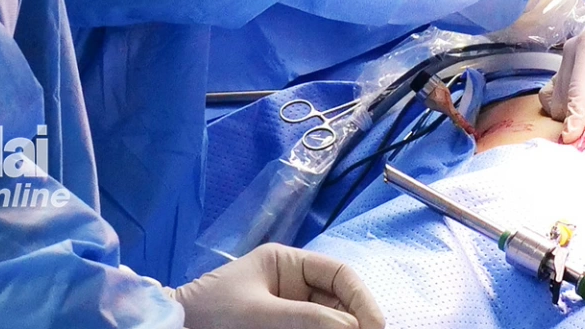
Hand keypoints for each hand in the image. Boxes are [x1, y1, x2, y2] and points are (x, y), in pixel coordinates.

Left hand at [171, 244, 384, 328]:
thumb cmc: (210, 313)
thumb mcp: (258, 314)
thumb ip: (306, 318)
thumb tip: (351, 327)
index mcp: (287, 263)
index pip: (339, 274)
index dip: (362, 298)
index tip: (374, 326)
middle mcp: (292, 284)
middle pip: (338, 301)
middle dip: (355, 320)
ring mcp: (286, 310)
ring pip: (327, 321)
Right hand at [539, 26, 584, 143]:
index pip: (575, 94)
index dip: (575, 121)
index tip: (576, 142)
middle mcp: (573, 48)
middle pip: (563, 98)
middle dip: (580, 115)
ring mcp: (569, 55)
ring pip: (558, 98)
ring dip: (576, 111)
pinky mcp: (569, 64)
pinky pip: (558, 93)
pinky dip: (572, 105)